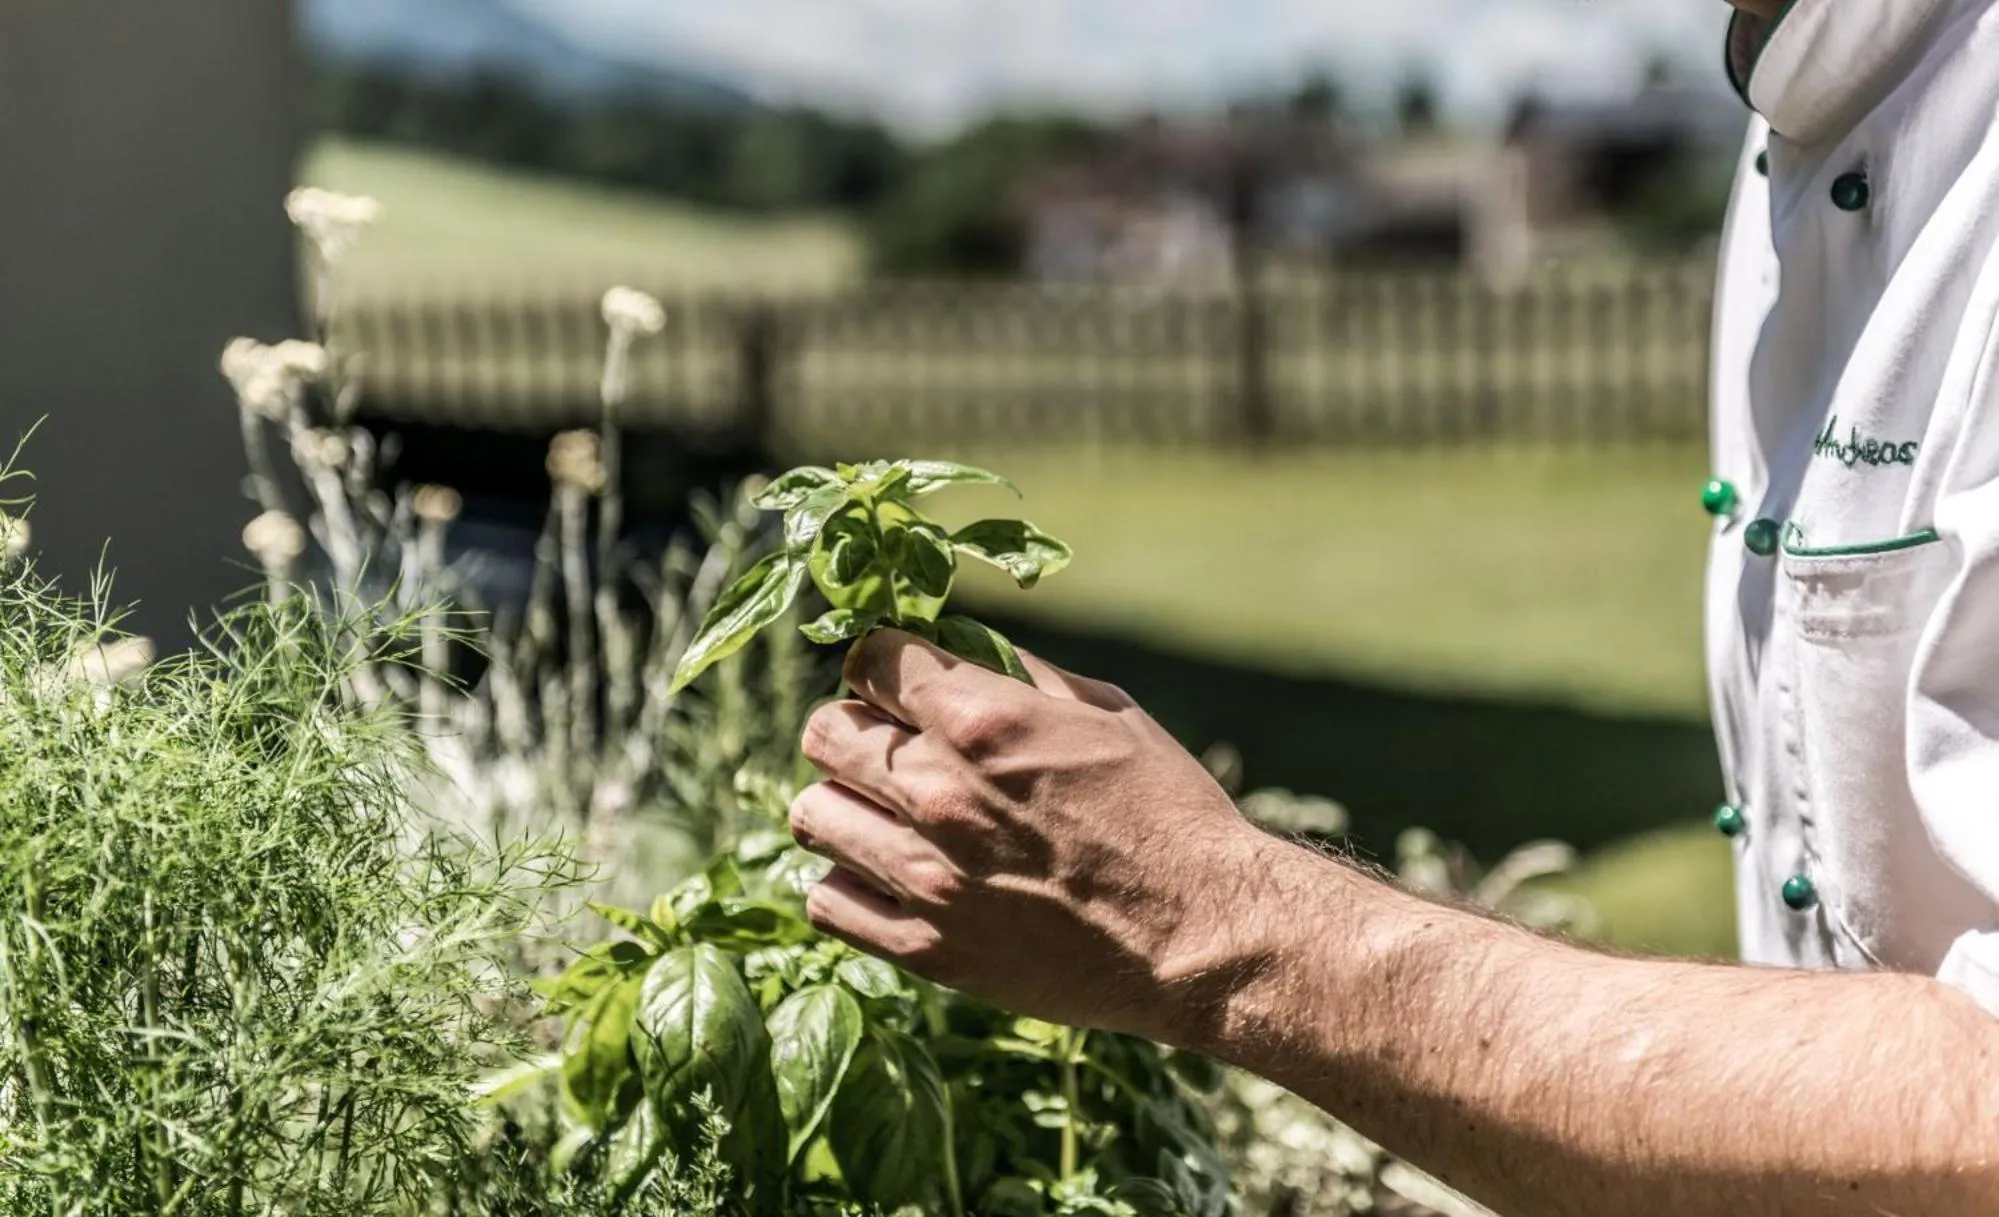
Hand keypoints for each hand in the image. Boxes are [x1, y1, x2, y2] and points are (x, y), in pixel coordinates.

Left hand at [790, 630, 1272, 1041]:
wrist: (1203, 933)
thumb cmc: (1170, 812)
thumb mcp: (1107, 712)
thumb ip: (1020, 675)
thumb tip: (960, 647)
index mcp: (982, 721)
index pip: (868, 660)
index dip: (884, 666)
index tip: (902, 685)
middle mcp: (938, 793)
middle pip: (824, 734)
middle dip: (855, 730)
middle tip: (894, 752)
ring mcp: (926, 875)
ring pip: (812, 815)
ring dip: (846, 808)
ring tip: (887, 819)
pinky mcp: (928, 949)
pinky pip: (826, 902)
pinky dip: (848, 883)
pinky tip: (889, 878)